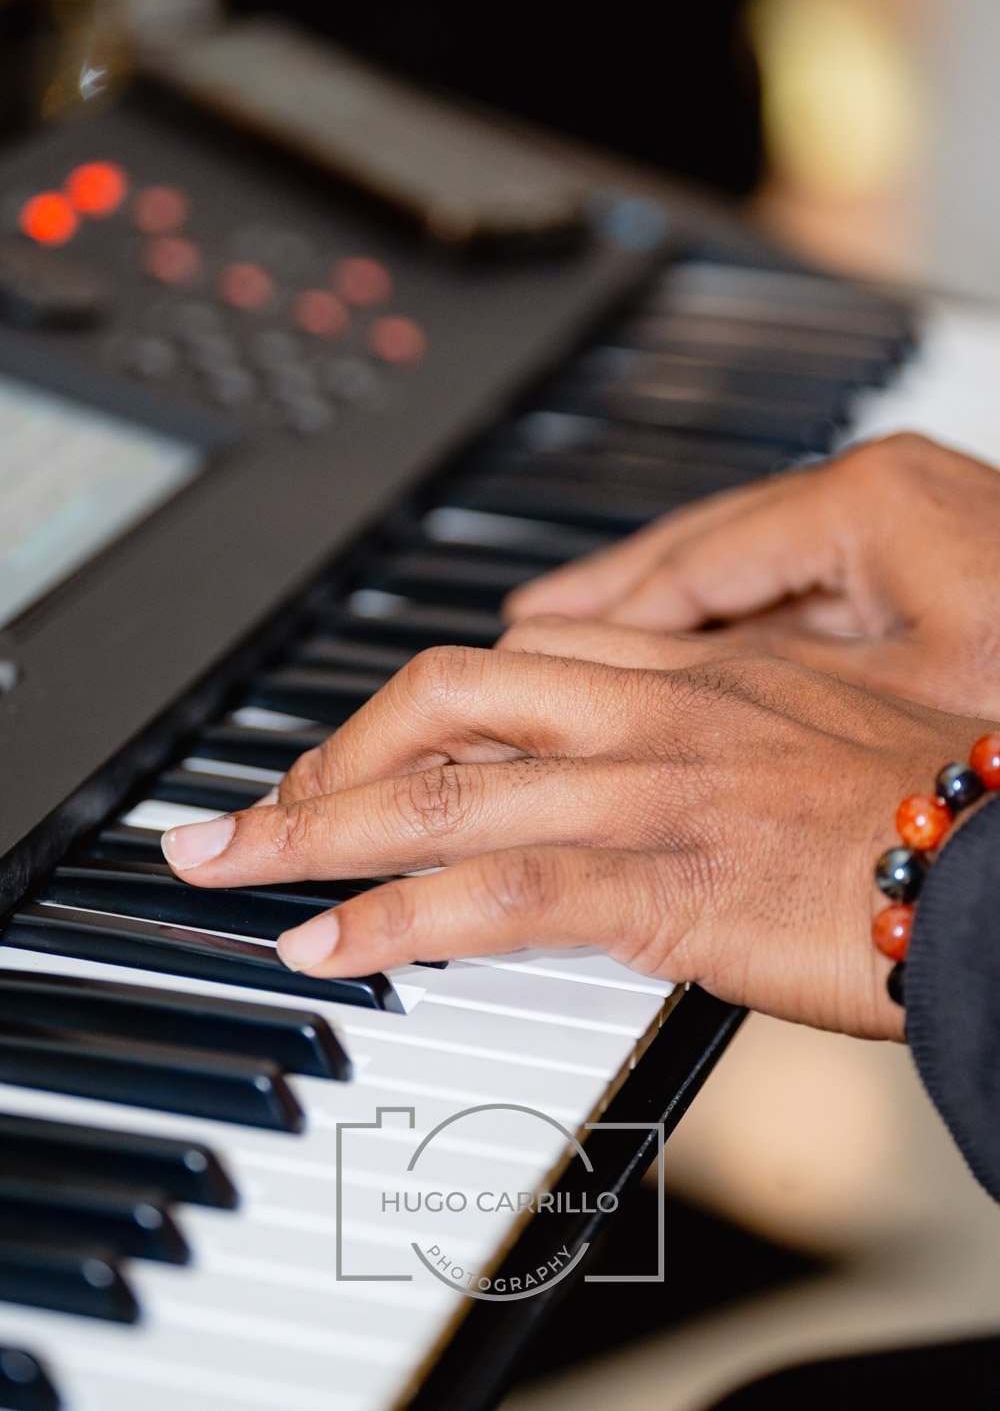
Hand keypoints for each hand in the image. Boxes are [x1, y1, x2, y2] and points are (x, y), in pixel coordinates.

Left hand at [160, 634, 987, 1039]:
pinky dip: (390, 921)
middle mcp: (651, 711)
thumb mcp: (808, 727)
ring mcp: (647, 792)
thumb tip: (644, 764)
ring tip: (225, 866)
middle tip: (255, 803)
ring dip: (310, 829)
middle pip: (439, 700)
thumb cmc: (934, 797)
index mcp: (689, 670)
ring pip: (437, 791)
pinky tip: (323, 944)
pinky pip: (490, 896)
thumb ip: (713, 730)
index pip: (509, 660)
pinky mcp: (662, 884)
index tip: (359, 754)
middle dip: (326, 751)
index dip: (410, 709)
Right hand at [504, 433, 999, 716]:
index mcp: (864, 504)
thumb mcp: (898, 697)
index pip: (693, 554)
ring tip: (582, 638)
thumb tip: (649, 694)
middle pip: (707, 545)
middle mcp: (875, 497)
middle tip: (531, 629)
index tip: (533, 640)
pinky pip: (792, 589)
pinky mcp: (921, 564)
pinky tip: (690, 657)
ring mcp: (899, 527)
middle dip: (614, 593)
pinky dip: (731, 624)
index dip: (604, 606)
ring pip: (745, 566)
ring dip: (664, 610)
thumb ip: (764, 687)